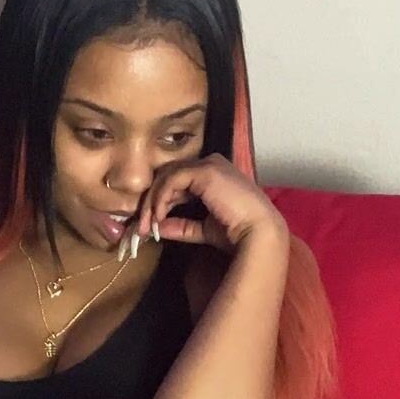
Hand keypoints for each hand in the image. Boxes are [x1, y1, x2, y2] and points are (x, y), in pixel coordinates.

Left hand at [134, 153, 287, 254]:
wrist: (258, 234)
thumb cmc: (238, 234)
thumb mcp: (203, 229)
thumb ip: (182, 226)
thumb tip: (160, 229)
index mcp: (212, 176)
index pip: (177, 182)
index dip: (160, 202)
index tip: (150, 226)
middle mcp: (210, 165)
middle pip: (168, 176)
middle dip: (152, 202)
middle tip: (141, 227)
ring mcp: (208, 164)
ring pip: (167, 176)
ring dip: (153, 202)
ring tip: (147, 225)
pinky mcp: (204, 170)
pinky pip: (172, 180)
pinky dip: (161, 198)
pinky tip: (159, 216)